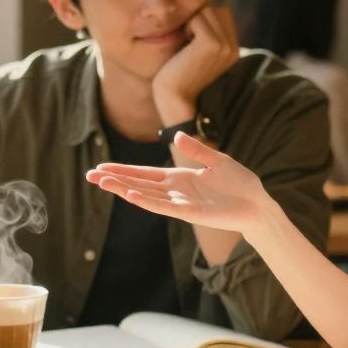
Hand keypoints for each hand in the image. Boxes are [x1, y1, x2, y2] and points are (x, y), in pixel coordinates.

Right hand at [87, 131, 273, 237]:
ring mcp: (180, 203)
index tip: (101, 168)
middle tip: (89, 176)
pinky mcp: (189, 212)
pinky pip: (162, 207)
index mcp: (180, 178)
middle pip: (138, 184)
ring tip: (101, 183)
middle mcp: (175, 191)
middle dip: (114, 180)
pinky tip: (129, 194)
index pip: (145, 174)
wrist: (258, 204)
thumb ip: (196, 149)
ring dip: (123, 189)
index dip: (123, 170)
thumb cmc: (240, 184)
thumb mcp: (217, 159)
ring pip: (145, 195)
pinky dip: (145, 200)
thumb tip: (176, 135)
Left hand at [151, 6, 239, 122]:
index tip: (193, 41)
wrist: (176, 101)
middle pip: (218, 10)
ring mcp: (224, 45)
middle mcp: (233, 48)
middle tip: (188, 42)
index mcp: (233, 51)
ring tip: (187, 44)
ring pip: (208, 11)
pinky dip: (187, 26)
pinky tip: (183, 46)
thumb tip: (201, 10)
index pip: (224, 14)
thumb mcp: (199, 55)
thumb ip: (207, 35)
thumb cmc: (179, 78)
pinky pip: (198, 17)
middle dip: (200, 19)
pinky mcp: (212, 44)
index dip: (205, 21)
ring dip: (193, 22)